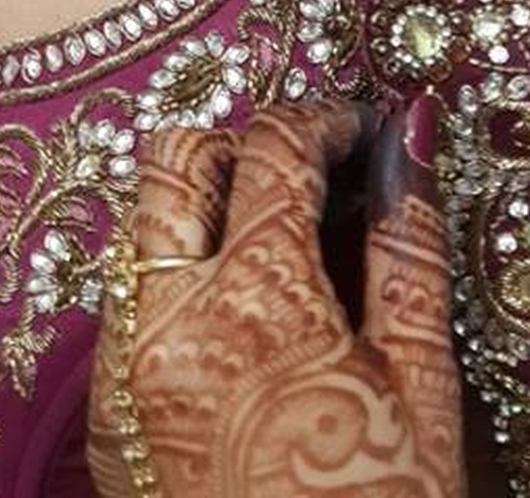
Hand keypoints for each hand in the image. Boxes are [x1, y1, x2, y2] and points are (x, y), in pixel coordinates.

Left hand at [87, 100, 463, 497]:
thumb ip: (408, 255)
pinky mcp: (106, 409)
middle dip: (243, 143)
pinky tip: (242, 313)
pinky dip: (178, 275)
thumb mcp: (423, 392)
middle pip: (176, 156)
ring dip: (202, 204)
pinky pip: (129, 296)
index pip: (271, 149)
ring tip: (278, 241)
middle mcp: (169, 315)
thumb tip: (410, 144)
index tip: (356, 131)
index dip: (320, 121)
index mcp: (258, 304)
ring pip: (141, 222)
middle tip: (307, 172)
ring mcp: (124, 360)